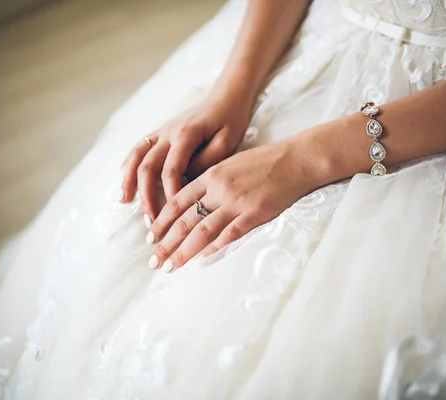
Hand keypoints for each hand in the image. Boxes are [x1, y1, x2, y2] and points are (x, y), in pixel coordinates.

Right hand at [120, 92, 252, 223]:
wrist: (226, 97)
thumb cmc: (230, 120)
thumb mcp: (227, 142)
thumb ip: (206, 162)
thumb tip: (187, 182)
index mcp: (185, 135)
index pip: (171, 171)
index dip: (170, 195)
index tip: (173, 215)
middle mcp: (168, 132)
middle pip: (148, 167)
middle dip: (146, 196)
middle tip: (150, 220)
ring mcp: (161, 131)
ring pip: (137, 156)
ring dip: (129, 179)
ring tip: (125, 200)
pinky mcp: (160, 132)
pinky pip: (139, 148)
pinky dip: (128, 164)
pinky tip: (124, 179)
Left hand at [146, 138, 320, 271]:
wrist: (295, 160)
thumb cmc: (264, 162)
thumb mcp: (230, 164)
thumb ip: (210, 182)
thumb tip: (192, 204)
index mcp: (211, 176)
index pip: (178, 201)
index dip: (161, 220)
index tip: (150, 236)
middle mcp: (219, 189)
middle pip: (185, 220)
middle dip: (166, 242)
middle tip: (153, 260)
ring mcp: (236, 202)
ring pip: (202, 231)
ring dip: (184, 251)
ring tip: (170, 266)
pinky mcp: (254, 214)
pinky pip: (229, 234)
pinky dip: (214, 248)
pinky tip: (201, 260)